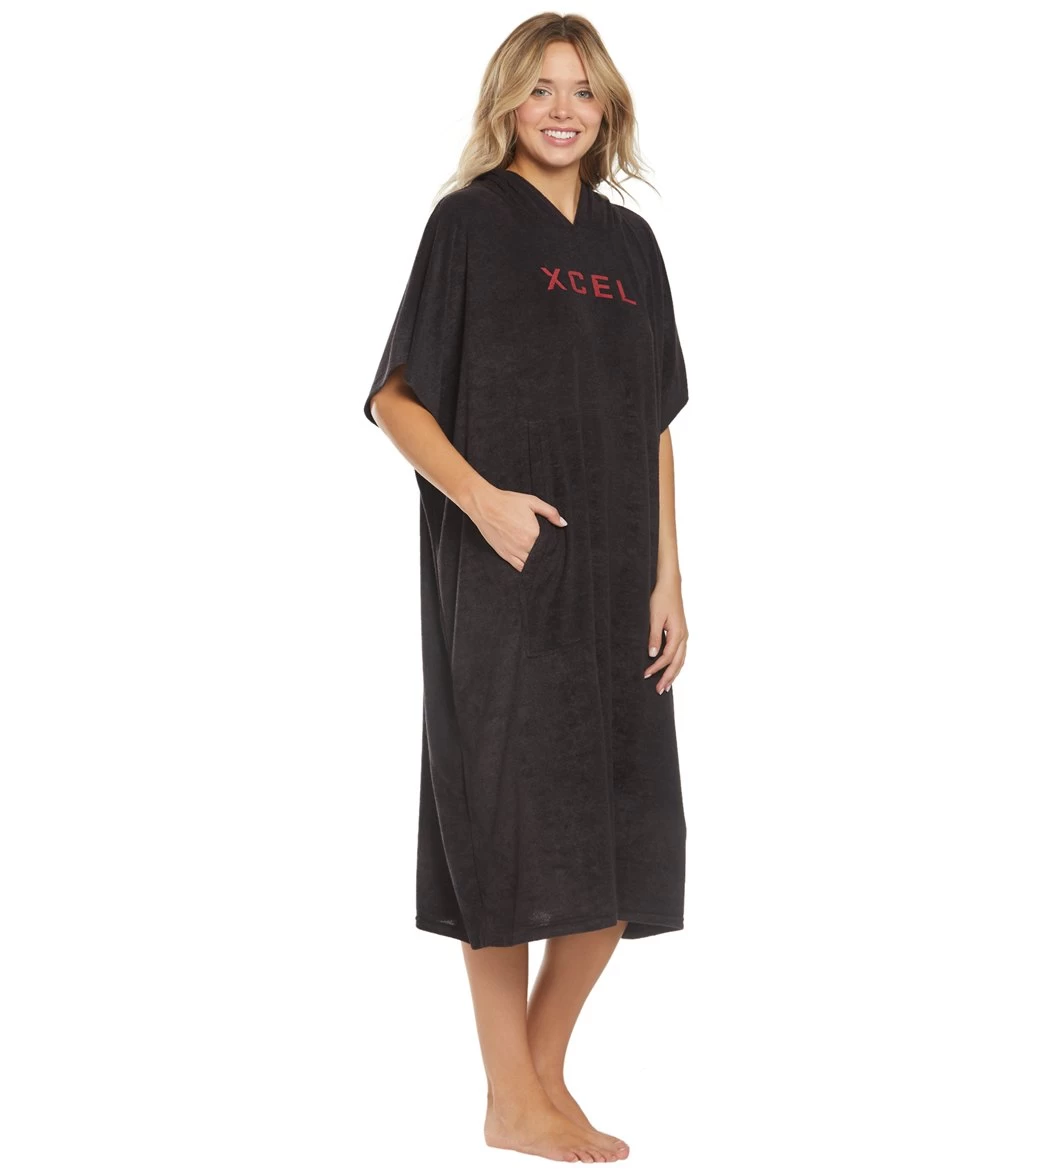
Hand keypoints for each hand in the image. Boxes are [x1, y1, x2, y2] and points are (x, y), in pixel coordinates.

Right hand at [468, 485, 567, 572]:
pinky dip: (526, 568)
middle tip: (551, 556)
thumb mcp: (532, 502)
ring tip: (542, 563)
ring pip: (531, 564)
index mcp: (534, 533)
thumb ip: (550, 512)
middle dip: (546, 556)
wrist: (484, 505)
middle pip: (541, 557)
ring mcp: (513, 552)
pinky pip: (519, 567)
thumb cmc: (508, 502)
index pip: (550, 547)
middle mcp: (524, 546)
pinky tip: (530, 566)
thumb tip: (563, 523)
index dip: (554, 548)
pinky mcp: (504, 555)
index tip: (557, 549)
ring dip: (537, 564)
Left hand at [645, 578, 687, 692]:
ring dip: (673, 674)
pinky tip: (670, 670)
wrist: (670, 585)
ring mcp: (684, 635)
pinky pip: (680, 654)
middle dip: (668, 677)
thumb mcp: (655, 617)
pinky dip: (675, 665)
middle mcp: (683, 636)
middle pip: (677, 663)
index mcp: (678, 633)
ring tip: (665, 686)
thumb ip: (654, 636)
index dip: (656, 668)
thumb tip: (652, 655)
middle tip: (659, 690)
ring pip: (681, 660)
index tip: (645, 675)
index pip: (667, 657)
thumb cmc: (661, 599)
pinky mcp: (681, 633)